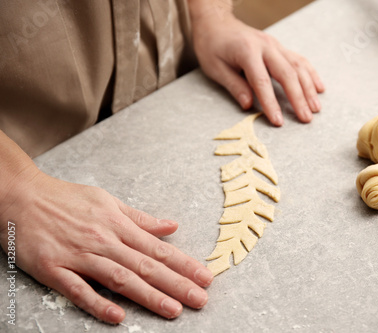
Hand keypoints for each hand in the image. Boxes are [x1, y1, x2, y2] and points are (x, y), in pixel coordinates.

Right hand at [0, 168, 212, 322]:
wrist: (22, 196)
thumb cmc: (67, 199)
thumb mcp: (108, 201)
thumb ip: (140, 218)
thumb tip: (171, 226)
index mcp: (118, 224)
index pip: (158, 248)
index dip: (183, 263)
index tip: (205, 276)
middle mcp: (104, 240)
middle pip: (145, 265)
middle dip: (176, 283)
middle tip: (200, 299)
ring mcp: (79, 255)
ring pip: (119, 278)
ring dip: (148, 295)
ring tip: (173, 309)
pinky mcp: (54, 269)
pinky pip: (78, 289)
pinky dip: (98, 303)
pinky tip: (118, 316)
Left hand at [191, 14, 324, 125]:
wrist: (216, 23)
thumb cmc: (212, 46)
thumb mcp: (216, 68)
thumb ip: (234, 86)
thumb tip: (249, 106)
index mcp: (247, 51)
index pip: (262, 82)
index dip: (271, 103)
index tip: (279, 121)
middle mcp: (265, 46)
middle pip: (287, 74)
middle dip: (298, 98)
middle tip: (306, 118)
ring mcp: (275, 45)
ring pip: (297, 67)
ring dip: (309, 88)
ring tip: (315, 108)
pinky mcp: (279, 47)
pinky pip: (299, 60)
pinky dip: (310, 74)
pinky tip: (319, 88)